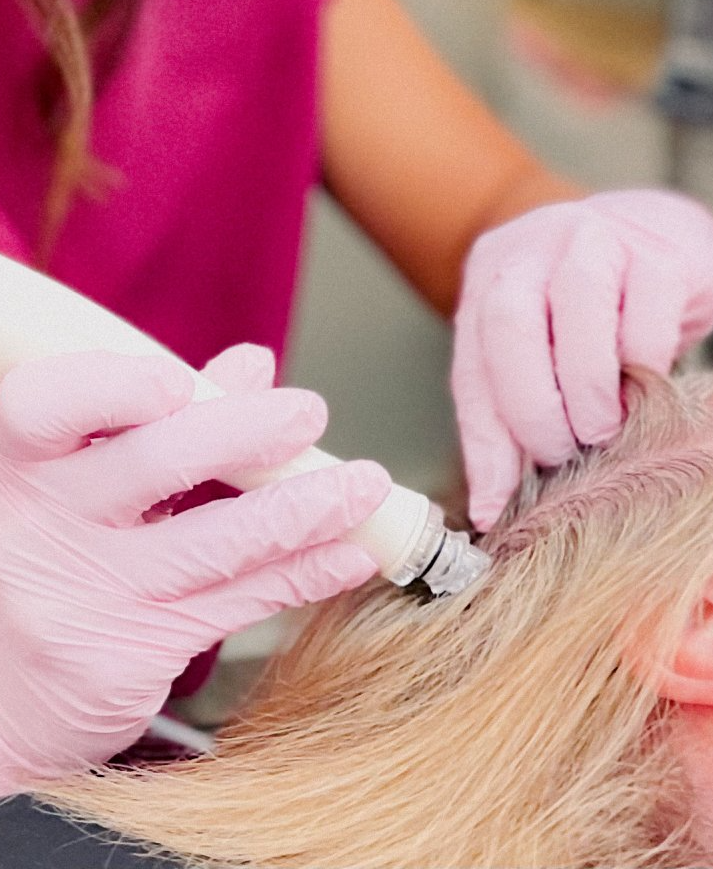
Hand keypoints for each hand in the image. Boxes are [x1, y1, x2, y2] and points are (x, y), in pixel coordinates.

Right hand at [0, 345, 389, 791]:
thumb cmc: (41, 557)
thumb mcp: (73, 482)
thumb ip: (155, 422)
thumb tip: (250, 369)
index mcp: (14, 463)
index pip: (49, 408)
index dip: (115, 390)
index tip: (179, 384)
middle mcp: (37, 528)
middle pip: (154, 465)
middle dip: (248, 433)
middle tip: (308, 414)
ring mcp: (83, 598)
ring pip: (218, 539)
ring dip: (308, 507)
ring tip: (364, 486)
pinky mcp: (130, 655)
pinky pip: (241, 601)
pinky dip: (305, 573)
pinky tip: (348, 556)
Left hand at [452, 190, 712, 529]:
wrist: (654, 228)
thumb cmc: (588, 312)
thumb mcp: (538, 353)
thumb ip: (511, 418)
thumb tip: (491, 510)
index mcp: (492, 280)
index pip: (474, 367)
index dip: (485, 445)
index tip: (498, 506)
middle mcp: (533, 249)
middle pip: (511, 325)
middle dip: (534, 408)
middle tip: (565, 455)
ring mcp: (596, 239)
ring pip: (580, 307)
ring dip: (589, 387)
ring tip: (604, 429)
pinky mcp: (659, 252)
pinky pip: (648, 313)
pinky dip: (644, 364)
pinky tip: (647, 389)